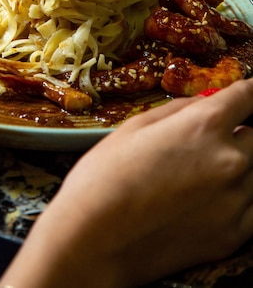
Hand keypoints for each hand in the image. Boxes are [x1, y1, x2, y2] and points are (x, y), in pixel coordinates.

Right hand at [0, 80, 252, 287]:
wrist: (95, 239)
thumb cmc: (104, 177)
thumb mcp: (134, 127)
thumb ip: (178, 110)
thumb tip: (204, 102)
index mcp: (203, 126)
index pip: (248, 97)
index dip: (246, 93)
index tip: (243, 96)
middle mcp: (229, 160)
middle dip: (240, 132)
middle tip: (212, 139)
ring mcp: (235, 201)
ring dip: (238, 165)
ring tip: (202, 173)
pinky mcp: (234, 235)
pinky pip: (252, 206)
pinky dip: (237, 198)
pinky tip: (207, 199)